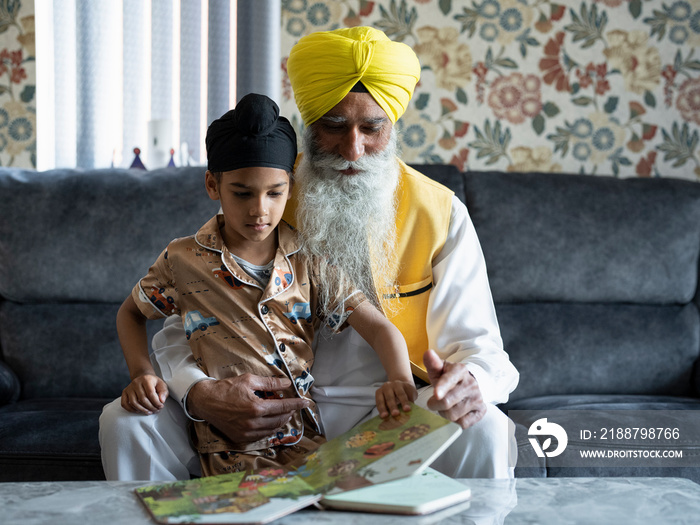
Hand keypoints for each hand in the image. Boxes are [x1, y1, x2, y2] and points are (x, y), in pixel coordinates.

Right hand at [121, 373, 168, 414]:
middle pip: (142, 399)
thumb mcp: (161, 385)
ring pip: (133, 402)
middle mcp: (136, 383)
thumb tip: (162, 401)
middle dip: (150, 407)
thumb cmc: (153, 383)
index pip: (150, 393)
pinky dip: (131, 409)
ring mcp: (129, 388)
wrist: (143, 378)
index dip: (156, 402)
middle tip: (156, 410)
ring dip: (142, 410)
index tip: (161, 406)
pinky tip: (139, 411)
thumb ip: (163, 392)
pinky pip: (124, 404)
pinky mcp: (124, 392)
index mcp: (146, 379)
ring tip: (149, 412)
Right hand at [187, 373, 311, 442]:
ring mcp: (247, 432)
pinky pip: (261, 436)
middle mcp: (253, 423)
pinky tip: (270, 421)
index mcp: (256, 408)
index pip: (283, 407)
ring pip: (272, 430)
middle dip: (289, 412)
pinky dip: (269, 429)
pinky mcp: (241, 438)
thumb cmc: (226, 388)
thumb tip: (287, 383)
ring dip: (280, 421)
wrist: (206, 401)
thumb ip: (270, 383)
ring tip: (284, 413)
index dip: (297, 404)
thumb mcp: (249, 380)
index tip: (307, 403)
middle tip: (293, 406)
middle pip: (279, 420)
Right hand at [375, 379, 416, 418]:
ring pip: (381, 400)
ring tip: (385, 416)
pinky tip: (382, 416)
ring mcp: (382, 389)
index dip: (404, 402)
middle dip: (392, 406)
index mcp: (398, 384)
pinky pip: (377, 403)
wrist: (399, 385)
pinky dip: (379, 410)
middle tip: (395, 414)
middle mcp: (388, 385)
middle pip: (390, 397)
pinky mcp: (377, 394)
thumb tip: (410, 413)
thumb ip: (410, 401)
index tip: (407, 410)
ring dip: (383, 409)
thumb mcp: (411, 393)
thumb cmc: (406, 391)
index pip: (401, 394)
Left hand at [423, 349, 485, 428]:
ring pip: (453, 415)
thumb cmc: (449, 378)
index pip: (450, 379)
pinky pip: (463, 423)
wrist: (469, 385)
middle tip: (433, 402)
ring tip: (445, 406)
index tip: (436, 394)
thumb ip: (433, 363)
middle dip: (435, 405)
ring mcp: (477, 398)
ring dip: (444, 413)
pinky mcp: (481, 411)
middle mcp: (471, 384)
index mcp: (460, 370)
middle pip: (447, 402)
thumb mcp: (440, 369)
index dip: (442, 387)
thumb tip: (427, 353)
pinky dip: (455, 421)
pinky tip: (455, 412)